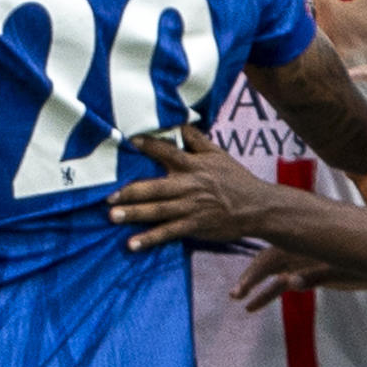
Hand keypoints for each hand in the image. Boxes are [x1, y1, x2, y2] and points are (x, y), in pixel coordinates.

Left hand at [108, 126, 272, 249]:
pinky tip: (132, 244)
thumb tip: (179, 122)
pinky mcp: (195, 226)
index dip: (150, 146)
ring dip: (135, 214)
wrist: (258, 207)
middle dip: (130, 192)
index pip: (169, 152)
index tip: (130, 141)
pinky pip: (169, 233)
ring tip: (113, 217)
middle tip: (108, 197)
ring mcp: (191, 207)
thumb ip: (196, 140)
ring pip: (158, 211)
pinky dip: (150, 238)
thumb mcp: (219, 155)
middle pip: (156, 187)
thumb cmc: (236, 179)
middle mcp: (190, 186)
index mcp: (194, 166)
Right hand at [231, 245, 366, 311]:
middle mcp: (299, 253)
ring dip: (259, 288)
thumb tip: (288, 283)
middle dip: (250, 278)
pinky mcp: (310, 274)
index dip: (254, 272)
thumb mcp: (343, 267)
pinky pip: (285, 283)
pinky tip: (256, 303)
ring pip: (274, 275)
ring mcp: (303, 263)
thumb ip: (315, 274)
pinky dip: (271, 292)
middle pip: (266, 263)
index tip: (242, 289)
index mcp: (303, 247)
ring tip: (244, 304)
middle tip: (235, 295)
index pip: (270, 257)